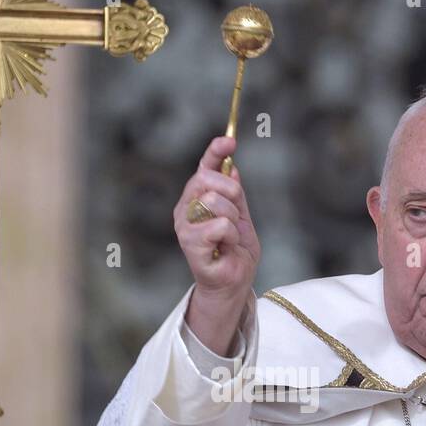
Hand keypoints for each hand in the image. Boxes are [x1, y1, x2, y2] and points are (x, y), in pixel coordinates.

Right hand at [174, 137, 260, 354]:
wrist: (234, 283)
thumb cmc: (234, 251)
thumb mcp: (240, 215)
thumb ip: (235, 192)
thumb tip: (232, 165)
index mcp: (195, 200)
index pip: (203, 168)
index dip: (214, 151)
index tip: (229, 141)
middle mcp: (185, 210)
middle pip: (207, 179)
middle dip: (231, 191)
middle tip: (236, 213)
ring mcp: (185, 228)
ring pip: (215, 202)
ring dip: (233, 218)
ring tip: (230, 236)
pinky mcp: (191, 245)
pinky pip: (219, 225)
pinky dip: (231, 236)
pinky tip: (226, 248)